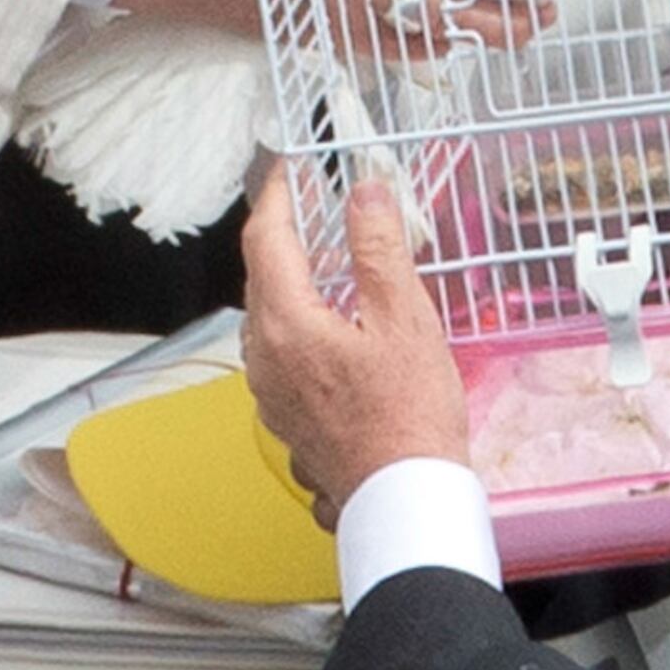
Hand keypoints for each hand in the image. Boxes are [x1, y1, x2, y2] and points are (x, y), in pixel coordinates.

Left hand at [239, 168, 469, 517]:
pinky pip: (281, 353)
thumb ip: (379, 248)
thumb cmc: (409, 417)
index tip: (290, 169)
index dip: (278, 196)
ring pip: (269, 318)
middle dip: (283, 237)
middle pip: (261, 278)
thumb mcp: (404, 317)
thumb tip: (365, 192)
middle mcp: (265, 359)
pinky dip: (300, 323)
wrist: (404, 500)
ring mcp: (272, 393)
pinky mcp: (288, 418)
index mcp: (286, 324)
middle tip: (311, 208)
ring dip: (291, 282)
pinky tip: (333, 327)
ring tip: (325, 262)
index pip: (266, 239)